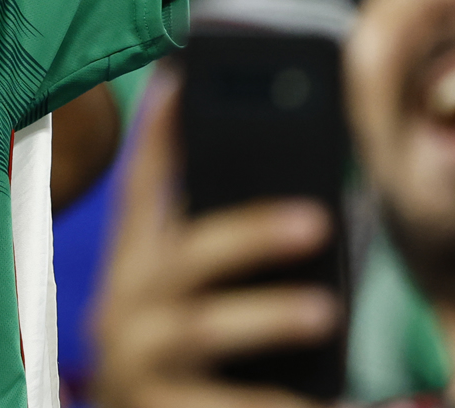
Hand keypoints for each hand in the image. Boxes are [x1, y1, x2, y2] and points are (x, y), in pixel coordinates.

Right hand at [94, 73, 337, 407]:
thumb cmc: (187, 371)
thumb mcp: (193, 309)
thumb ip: (225, 265)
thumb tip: (316, 213)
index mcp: (133, 271)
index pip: (139, 190)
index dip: (155, 134)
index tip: (181, 79)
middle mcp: (122, 309)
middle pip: (182, 256)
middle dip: (249, 231)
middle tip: (320, 219)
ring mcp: (134, 363)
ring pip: (203, 326)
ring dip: (268, 312)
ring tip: (327, 310)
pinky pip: (227, 403)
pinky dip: (280, 401)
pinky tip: (333, 401)